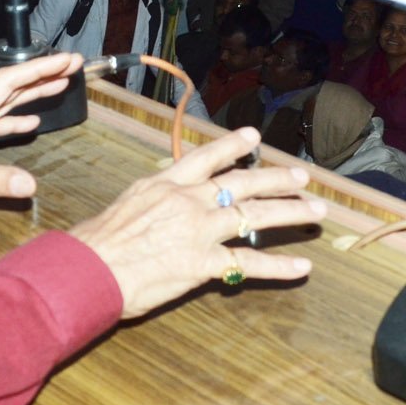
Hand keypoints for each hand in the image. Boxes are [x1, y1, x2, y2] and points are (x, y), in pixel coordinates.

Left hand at [0, 54, 76, 209]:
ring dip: (32, 94)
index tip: (66, 60)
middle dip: (42, 75)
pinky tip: (29, 123)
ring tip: (58, 86)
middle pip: (11, 86)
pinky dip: (14, 121)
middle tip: (72, 66)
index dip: (40, 69)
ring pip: (5, 103)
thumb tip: (30, 184)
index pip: (9, 82)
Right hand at [69, 128, 323, 318]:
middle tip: (303, 176)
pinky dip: (279, 266)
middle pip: (243, 183)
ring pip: (255, 215)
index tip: (253, 137)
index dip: (233, 146)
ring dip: (290, 212)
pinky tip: (302, 266)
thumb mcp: (126, 206)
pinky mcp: (203, 263)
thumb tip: (160, 204)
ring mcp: (199, 230)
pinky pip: (248, 263)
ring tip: (316, 211)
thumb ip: (152, 201)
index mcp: (166, 184)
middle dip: (277, 178)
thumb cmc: (97, 242)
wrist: (89, 267)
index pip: (207, 158)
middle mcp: (188, 201)